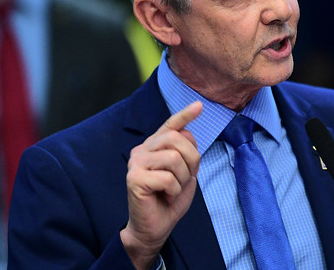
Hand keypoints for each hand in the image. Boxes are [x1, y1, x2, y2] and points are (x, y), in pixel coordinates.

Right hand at [120, 101, 202, 268]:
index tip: (199, 106)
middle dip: (191, 160)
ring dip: (182, 178)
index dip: (185, 115)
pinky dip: (174, 190)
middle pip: (177, 139)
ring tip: (173, 189)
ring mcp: (136, 163)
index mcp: (154, 147)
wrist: (154, 227)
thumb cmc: (169, 200)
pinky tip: (165, 196)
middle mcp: (142, 150)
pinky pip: (167, 177)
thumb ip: (186, 153)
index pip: (171, 125)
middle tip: (184, 179)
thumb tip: (187, 132)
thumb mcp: (185, 173)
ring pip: (174, 158)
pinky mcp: (134, 178)